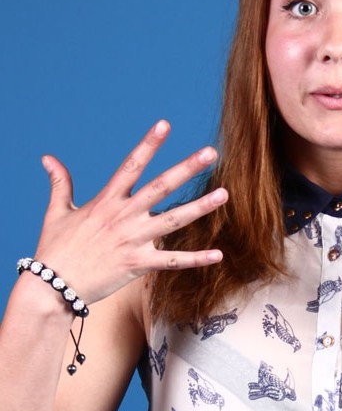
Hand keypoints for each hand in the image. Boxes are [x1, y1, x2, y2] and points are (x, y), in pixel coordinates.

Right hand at [34, 121, 227, 305]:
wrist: (53, 286)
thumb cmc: (55, 249)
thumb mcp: (57, 212)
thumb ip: (60, 184)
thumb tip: (48, 158)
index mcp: (106, 201)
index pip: (131, 165)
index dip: (148, 144)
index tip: (165, 124)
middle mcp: (123, 216)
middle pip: (161, 187)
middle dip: (187, 168)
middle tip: (210, 152)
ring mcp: (132, 240)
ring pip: (173, 220)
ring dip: (200, 207)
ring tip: (224, 195)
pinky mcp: (137, 264)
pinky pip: (172, 262)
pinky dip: (196, 259)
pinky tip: (218, 255)